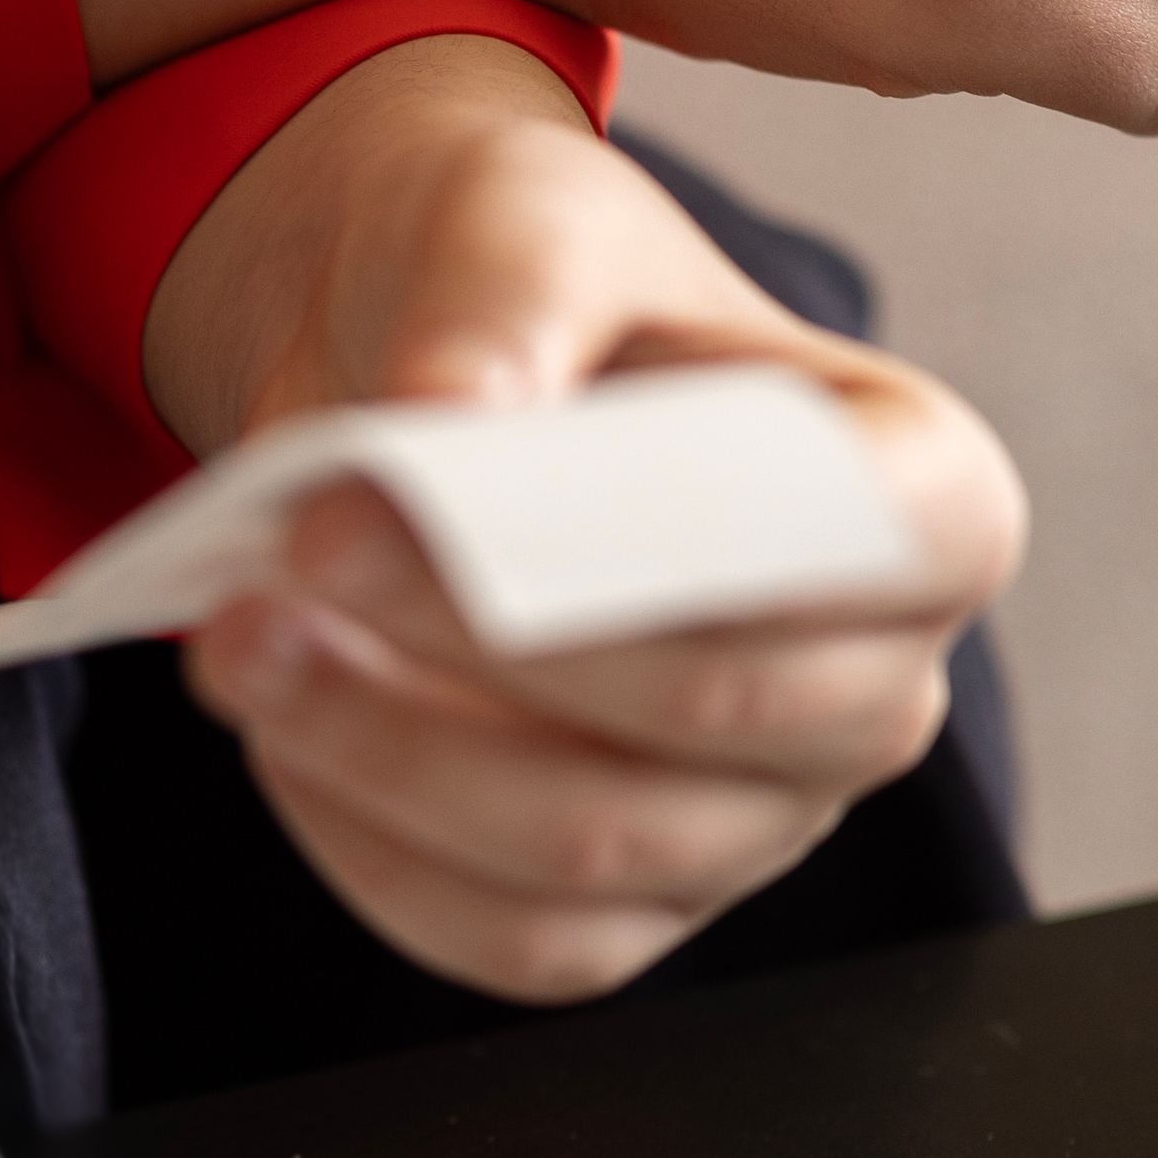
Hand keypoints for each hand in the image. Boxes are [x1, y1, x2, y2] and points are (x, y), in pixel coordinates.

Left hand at [145, 37, 1026, 1003]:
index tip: (466, 470)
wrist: (433, 390)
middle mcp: (877, 682)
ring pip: (594, 850)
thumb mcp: (519, 218)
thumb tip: (448, 412)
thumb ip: (504, 298)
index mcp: (920, 492)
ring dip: (389, 752)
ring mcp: (759, 819)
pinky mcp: (634, 910)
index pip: (880, 537)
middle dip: (485, 634)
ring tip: (237, 638)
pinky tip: (278, 733)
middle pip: (714, 705)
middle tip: (298, 545)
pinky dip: (371, 846)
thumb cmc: (531, 291)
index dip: (679, 519)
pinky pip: (512, 939)